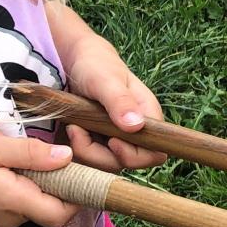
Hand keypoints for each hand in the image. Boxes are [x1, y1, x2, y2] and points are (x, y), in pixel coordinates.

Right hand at [0, 129, 79, 226]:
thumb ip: (29, 153)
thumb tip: (67, 158)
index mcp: (15, 202)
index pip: (64, 212)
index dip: (79, 192)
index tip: (78, 163)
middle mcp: (13, 218)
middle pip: (53, 202)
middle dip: (53, 172)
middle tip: (38, 143)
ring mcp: (3, 219)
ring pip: (34, 194)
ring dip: (29, 168)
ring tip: (5, 142)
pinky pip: (16, 194)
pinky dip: (14, 174)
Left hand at [61, 36, 166, 171]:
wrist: (76, 62)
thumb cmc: (96, 65)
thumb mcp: (106, 80)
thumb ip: (120, 101)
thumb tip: (136, 125)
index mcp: (148, 117)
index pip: (155, 153)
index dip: (135, 156)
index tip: (111, 141)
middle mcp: (135, 132)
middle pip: (127, 164)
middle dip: (100, 155)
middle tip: (79, 131)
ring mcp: (116, 139)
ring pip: (107, 164)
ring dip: (85, 151)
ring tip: (73, 127)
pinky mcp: (97, 143)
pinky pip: (91, 160)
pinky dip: (78, 149)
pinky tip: (71, 128)